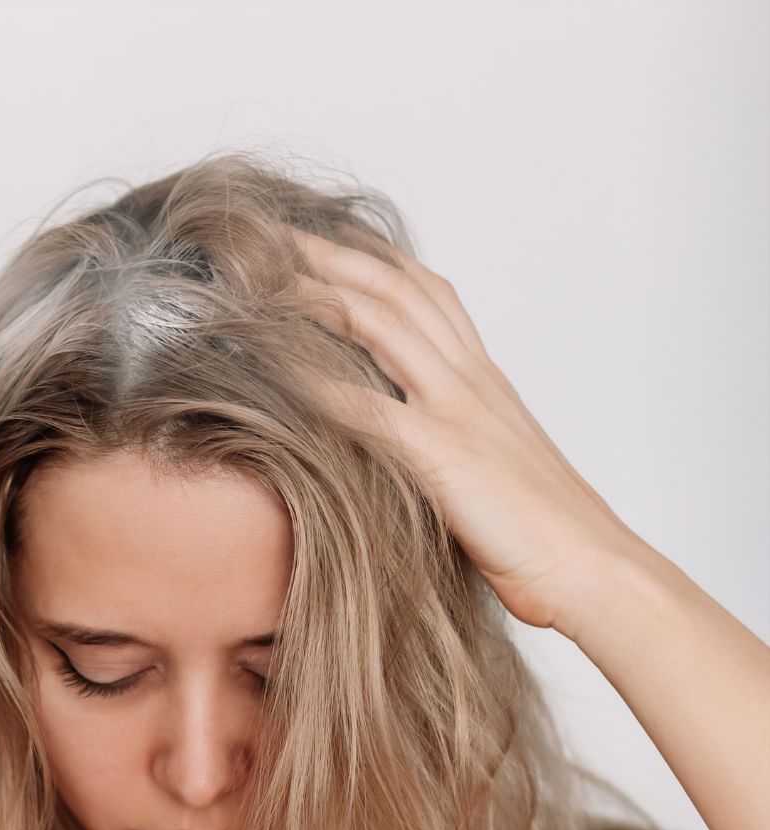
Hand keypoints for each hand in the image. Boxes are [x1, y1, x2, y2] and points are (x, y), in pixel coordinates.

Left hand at [288, 227, 641, 633]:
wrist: (595, 569)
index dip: (367, 257)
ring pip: (382, 323)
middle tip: (267, 235)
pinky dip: (319, 383)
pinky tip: (275, 368)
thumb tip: (392, 434)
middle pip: (393, 287)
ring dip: (316, 293)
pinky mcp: (445, 455)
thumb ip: (444, 434)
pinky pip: (370, 406)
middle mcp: (470, 378)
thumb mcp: (487, 463)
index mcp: (481, 377)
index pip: (423, 290)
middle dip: (327, 253)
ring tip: (259, 276)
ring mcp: (459, 411)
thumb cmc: (540, 531)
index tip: (315, 241)